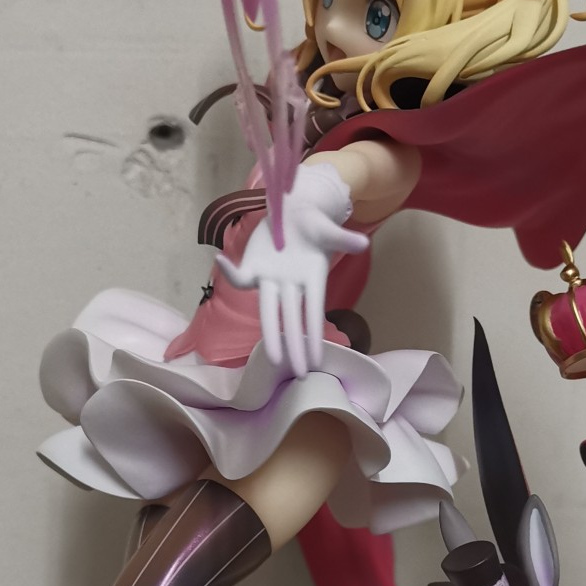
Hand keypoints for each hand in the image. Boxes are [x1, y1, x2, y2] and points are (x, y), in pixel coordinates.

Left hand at [217, 160, 368, 376]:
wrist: (294, 211)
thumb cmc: (314, 224)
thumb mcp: (327, 229)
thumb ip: (341, 238)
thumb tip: (363, 243)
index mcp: (313, 277)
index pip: (314, 312)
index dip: (315, 336)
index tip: (316, 361)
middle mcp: (291, 283)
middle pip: (292, 319)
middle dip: (295, 346)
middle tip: (299, 374)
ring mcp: (270, 278)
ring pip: (269, 310)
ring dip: (271, 334)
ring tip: (274, 359)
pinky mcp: (253, 267)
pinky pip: (241, 277)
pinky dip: (230, 272)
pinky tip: (221, 262)